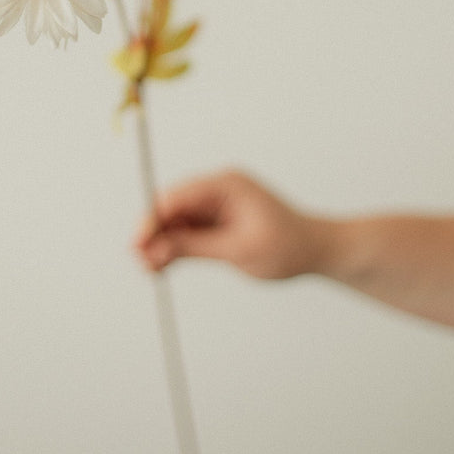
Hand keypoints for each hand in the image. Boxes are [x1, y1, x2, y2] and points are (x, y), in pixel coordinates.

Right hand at [133, 169, 320, 279]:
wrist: (316, 251)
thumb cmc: (287, 246)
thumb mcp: (238, 250)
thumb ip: (195, 248)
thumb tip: (157, 250)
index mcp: (226, 185)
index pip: (178, 197)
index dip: (153, 219)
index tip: (137, 243)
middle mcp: (217, 189)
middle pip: (172, 207)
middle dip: (153, 233)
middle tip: (139, 261)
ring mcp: (217, 205)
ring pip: (176, 221)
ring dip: (161, 243)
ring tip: (148, 269)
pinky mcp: (217, 221)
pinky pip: (188, 231)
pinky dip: (174, 247)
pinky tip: (161, 265)